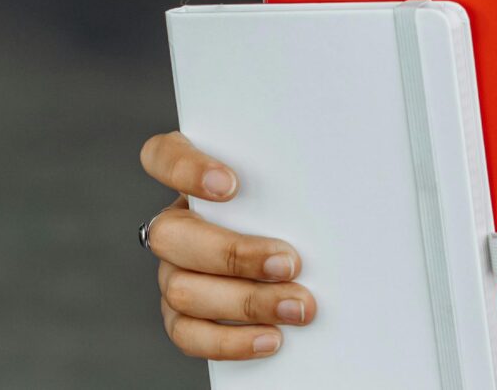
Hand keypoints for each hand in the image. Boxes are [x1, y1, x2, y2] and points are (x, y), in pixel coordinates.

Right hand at [139, 131, 315, 361]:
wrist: (295, 261)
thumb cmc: (292, 212)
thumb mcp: (287, 188)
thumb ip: (291, 182)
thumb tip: (334, 188)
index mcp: (192, 179)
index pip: (162, 155)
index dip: (184, 169)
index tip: (230, 185)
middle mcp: (175, 225)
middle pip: (170, 234)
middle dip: (233, 253)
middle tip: (289, 262)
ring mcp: (172, 272)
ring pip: (181, 289)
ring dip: (245, 302)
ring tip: (296, 307)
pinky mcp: (182, 316)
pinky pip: (189, 335)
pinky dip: (231, 341)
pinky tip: (271, 338)